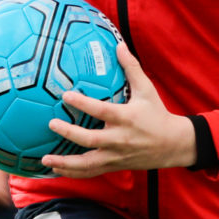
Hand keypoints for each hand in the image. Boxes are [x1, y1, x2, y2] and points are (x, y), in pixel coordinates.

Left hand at [42, 44, 197, 175]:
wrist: (172, 145)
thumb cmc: (157, 114)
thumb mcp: (147, 90)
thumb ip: (131, 68)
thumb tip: (119, 44)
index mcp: (127, 118)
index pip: (102, 111)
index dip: (83, 104)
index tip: (65, 95)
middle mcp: (120, 139)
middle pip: (90, 139)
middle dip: (69, 133)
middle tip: (51, 124)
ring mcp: (116, 156)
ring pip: (88, 163)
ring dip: (65, 163)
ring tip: (45, 159)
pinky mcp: (115, 166)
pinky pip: (91, 172)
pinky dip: (73, 173)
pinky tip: (56, 170)